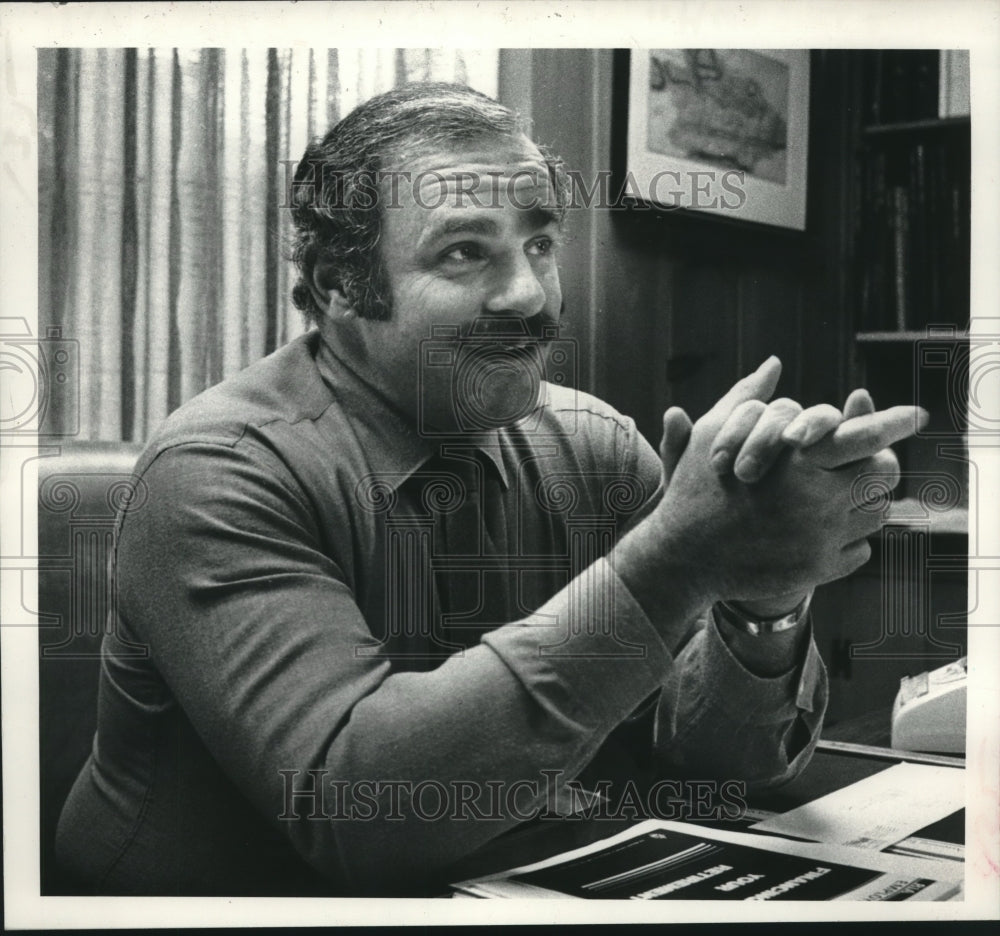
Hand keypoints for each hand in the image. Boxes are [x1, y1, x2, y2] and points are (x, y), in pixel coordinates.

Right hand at [647, 359, 926, 604]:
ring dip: (866, 502)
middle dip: (878, 463)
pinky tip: (826, 531)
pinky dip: (850, 539)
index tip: (917, 415)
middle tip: (868, 461)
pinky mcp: (818, 570)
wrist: (681, 557)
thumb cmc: (694, 488)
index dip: (893, 423)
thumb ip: (747, 397)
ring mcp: (819, 539)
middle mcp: (815, 500)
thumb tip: (773, 363)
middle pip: (882, 474)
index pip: (865, 436)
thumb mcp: (714, 435)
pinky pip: (860, 551)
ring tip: (842, 496)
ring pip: (875, 515)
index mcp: (794, 460)